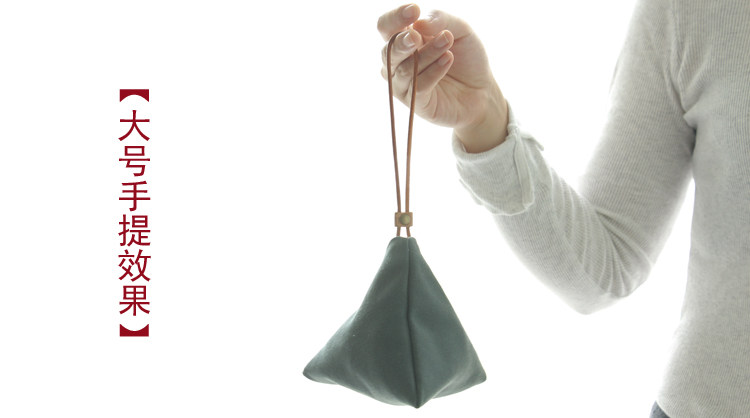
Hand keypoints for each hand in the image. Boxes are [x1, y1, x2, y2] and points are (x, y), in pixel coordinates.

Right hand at [377, 4, 509, 151]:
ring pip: (406, 69)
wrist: (482, 90)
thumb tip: (418, 23)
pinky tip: (448, 59)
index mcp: (404, 40)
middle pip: (387, 50)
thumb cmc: (466, 58)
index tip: (414, 10)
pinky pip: (418, 86)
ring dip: (427, 53)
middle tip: (417, 36)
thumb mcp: (461, 30)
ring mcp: (404, 84)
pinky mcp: (416, 102)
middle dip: (402, 42)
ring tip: (448, 41)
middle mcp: (399, 62)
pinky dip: (434, 71)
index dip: (395, 18)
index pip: (386, 27)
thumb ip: (441, 20)